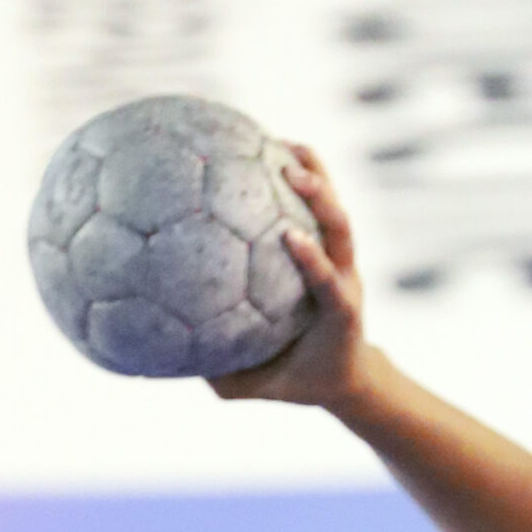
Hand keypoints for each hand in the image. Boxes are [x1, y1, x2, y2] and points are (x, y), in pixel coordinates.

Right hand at [206, 144, 375, 411]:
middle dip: (323, 201)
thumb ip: (230, 379)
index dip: (313, 258)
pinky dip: (304, 178)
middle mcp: (345, 279)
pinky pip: (321, 210)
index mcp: (336, 313)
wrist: (348, 373)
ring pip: (336, 213)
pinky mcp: (336, 251)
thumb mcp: (267, 388)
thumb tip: (183, 366)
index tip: (290, 237)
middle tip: (291, 173)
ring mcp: (344, 262)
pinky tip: (269, 154)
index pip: (329, 280)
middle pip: (342, 231)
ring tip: (280, 144)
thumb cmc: (303, 380)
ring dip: (314, 176)